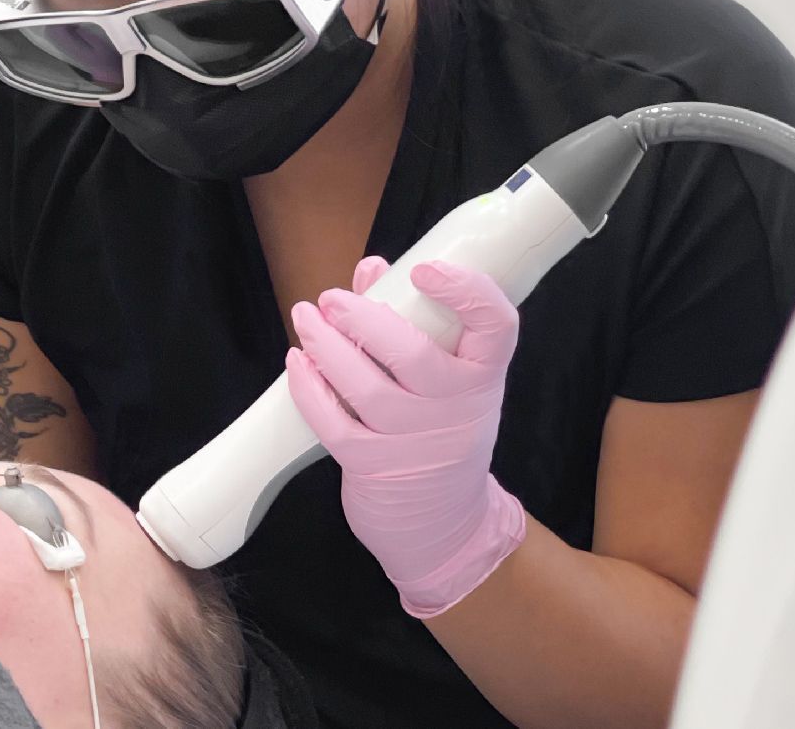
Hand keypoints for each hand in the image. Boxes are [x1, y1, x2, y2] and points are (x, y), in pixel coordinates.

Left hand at [286, 256, 526, 617]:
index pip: (497, 326)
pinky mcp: (376, 467)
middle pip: (414, 355)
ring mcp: (417, 442)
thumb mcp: (445, 381)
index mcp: (482, 376)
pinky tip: (297, 364)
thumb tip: (372, 269)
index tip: (424, 270)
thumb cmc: (440, 431)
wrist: (446, 526)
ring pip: (367, 388)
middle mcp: (457, 408)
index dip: (467, 291)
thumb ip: (409, 319)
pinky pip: (335, 424)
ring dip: (327, 348)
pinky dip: (309, 390)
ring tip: (304, 318)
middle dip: (364, 319)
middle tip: (330, 298)